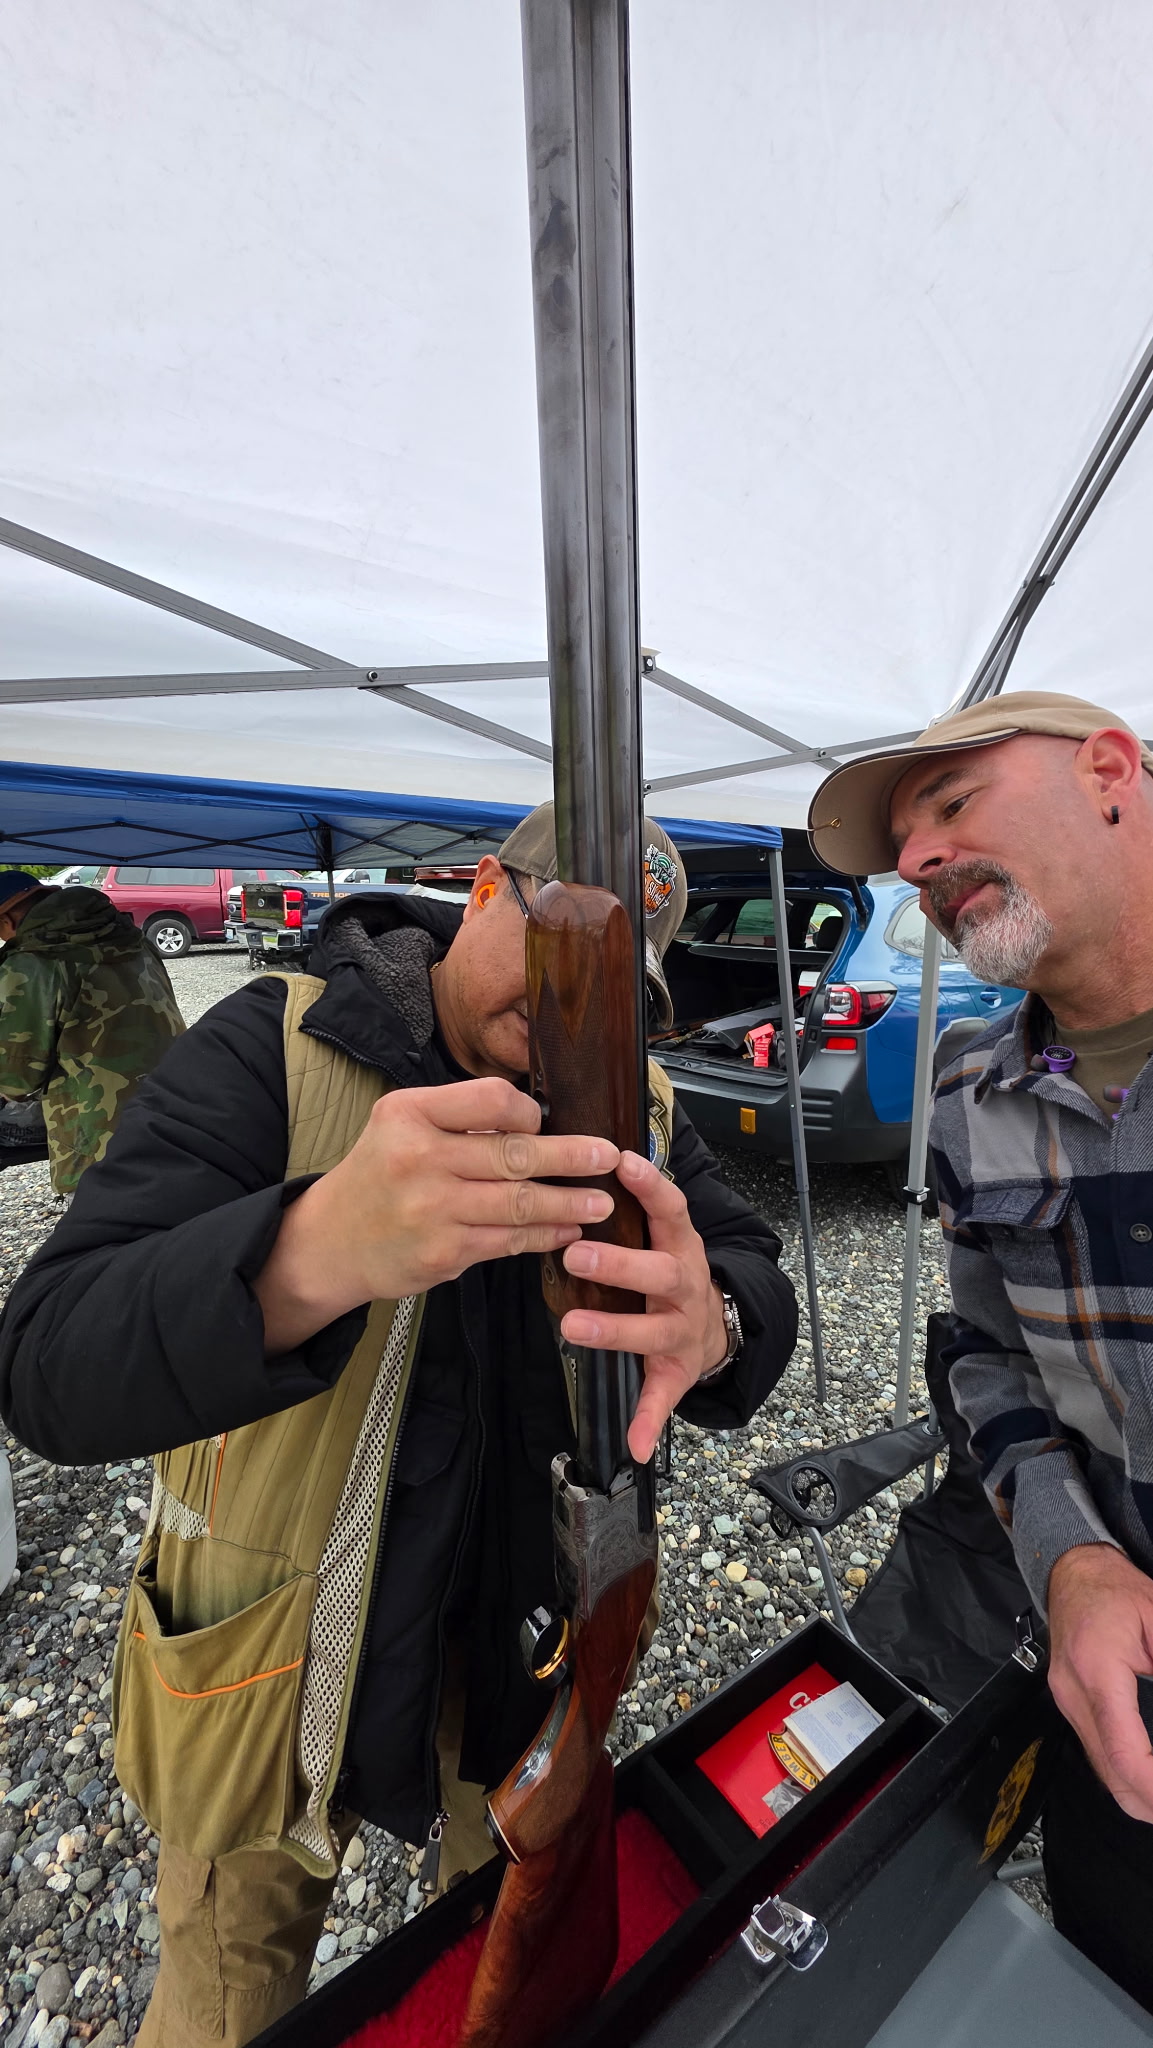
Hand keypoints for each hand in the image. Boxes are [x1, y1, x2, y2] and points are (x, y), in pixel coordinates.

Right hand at [255, 1078, 617, 1353]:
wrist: (329, 1241)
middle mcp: (419, 1157)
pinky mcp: (442, 1253)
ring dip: (569, 1203)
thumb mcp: (399, 1126)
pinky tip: (566, 1231)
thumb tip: (534, 1121)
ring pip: (520, 1203)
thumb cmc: (377, 1176)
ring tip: (601, 1202)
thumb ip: (458, 1118)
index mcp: (410, 1113)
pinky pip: (508, 1241)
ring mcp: (432, 1209)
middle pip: (514, 1153)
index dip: (527, 1111)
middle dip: (571, 1157)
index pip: (491, 1099)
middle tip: (608, 1157)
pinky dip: (543, 1236)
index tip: (542, 1122)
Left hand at [558, 1149, 730, 1465]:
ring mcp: (683, 1330)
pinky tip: (635, 1443)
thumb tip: (602, 1149)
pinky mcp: (677, 1372)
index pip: (670, 1208)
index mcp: (680, 1246)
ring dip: (615, 1330)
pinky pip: (662, 1398)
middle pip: (659, 1271)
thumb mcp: (663, 1235)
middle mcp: (686, 1284)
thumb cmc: (670, 1270)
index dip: (650, 1184)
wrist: (719, 1324)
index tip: (622, 1161)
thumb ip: (638, 1201)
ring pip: (654, 1331)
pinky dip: (649, 1421)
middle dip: (619, 1261)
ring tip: (574, 1328)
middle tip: (575, 1251)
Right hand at [1047, 1542, 1152, 1820]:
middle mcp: (1074, 1695)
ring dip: (1141, 1792)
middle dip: (1150, 1800)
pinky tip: (1151, 1770)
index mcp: (1096, 1671)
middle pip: (1112, 1776)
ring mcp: (1067, 1703)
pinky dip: (1127, 1773)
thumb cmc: (1116, 1589)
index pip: (1124, 1753)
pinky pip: (1098, 1755)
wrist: (1071, 1571)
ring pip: (1104, 1773)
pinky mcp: (1070, 1706)